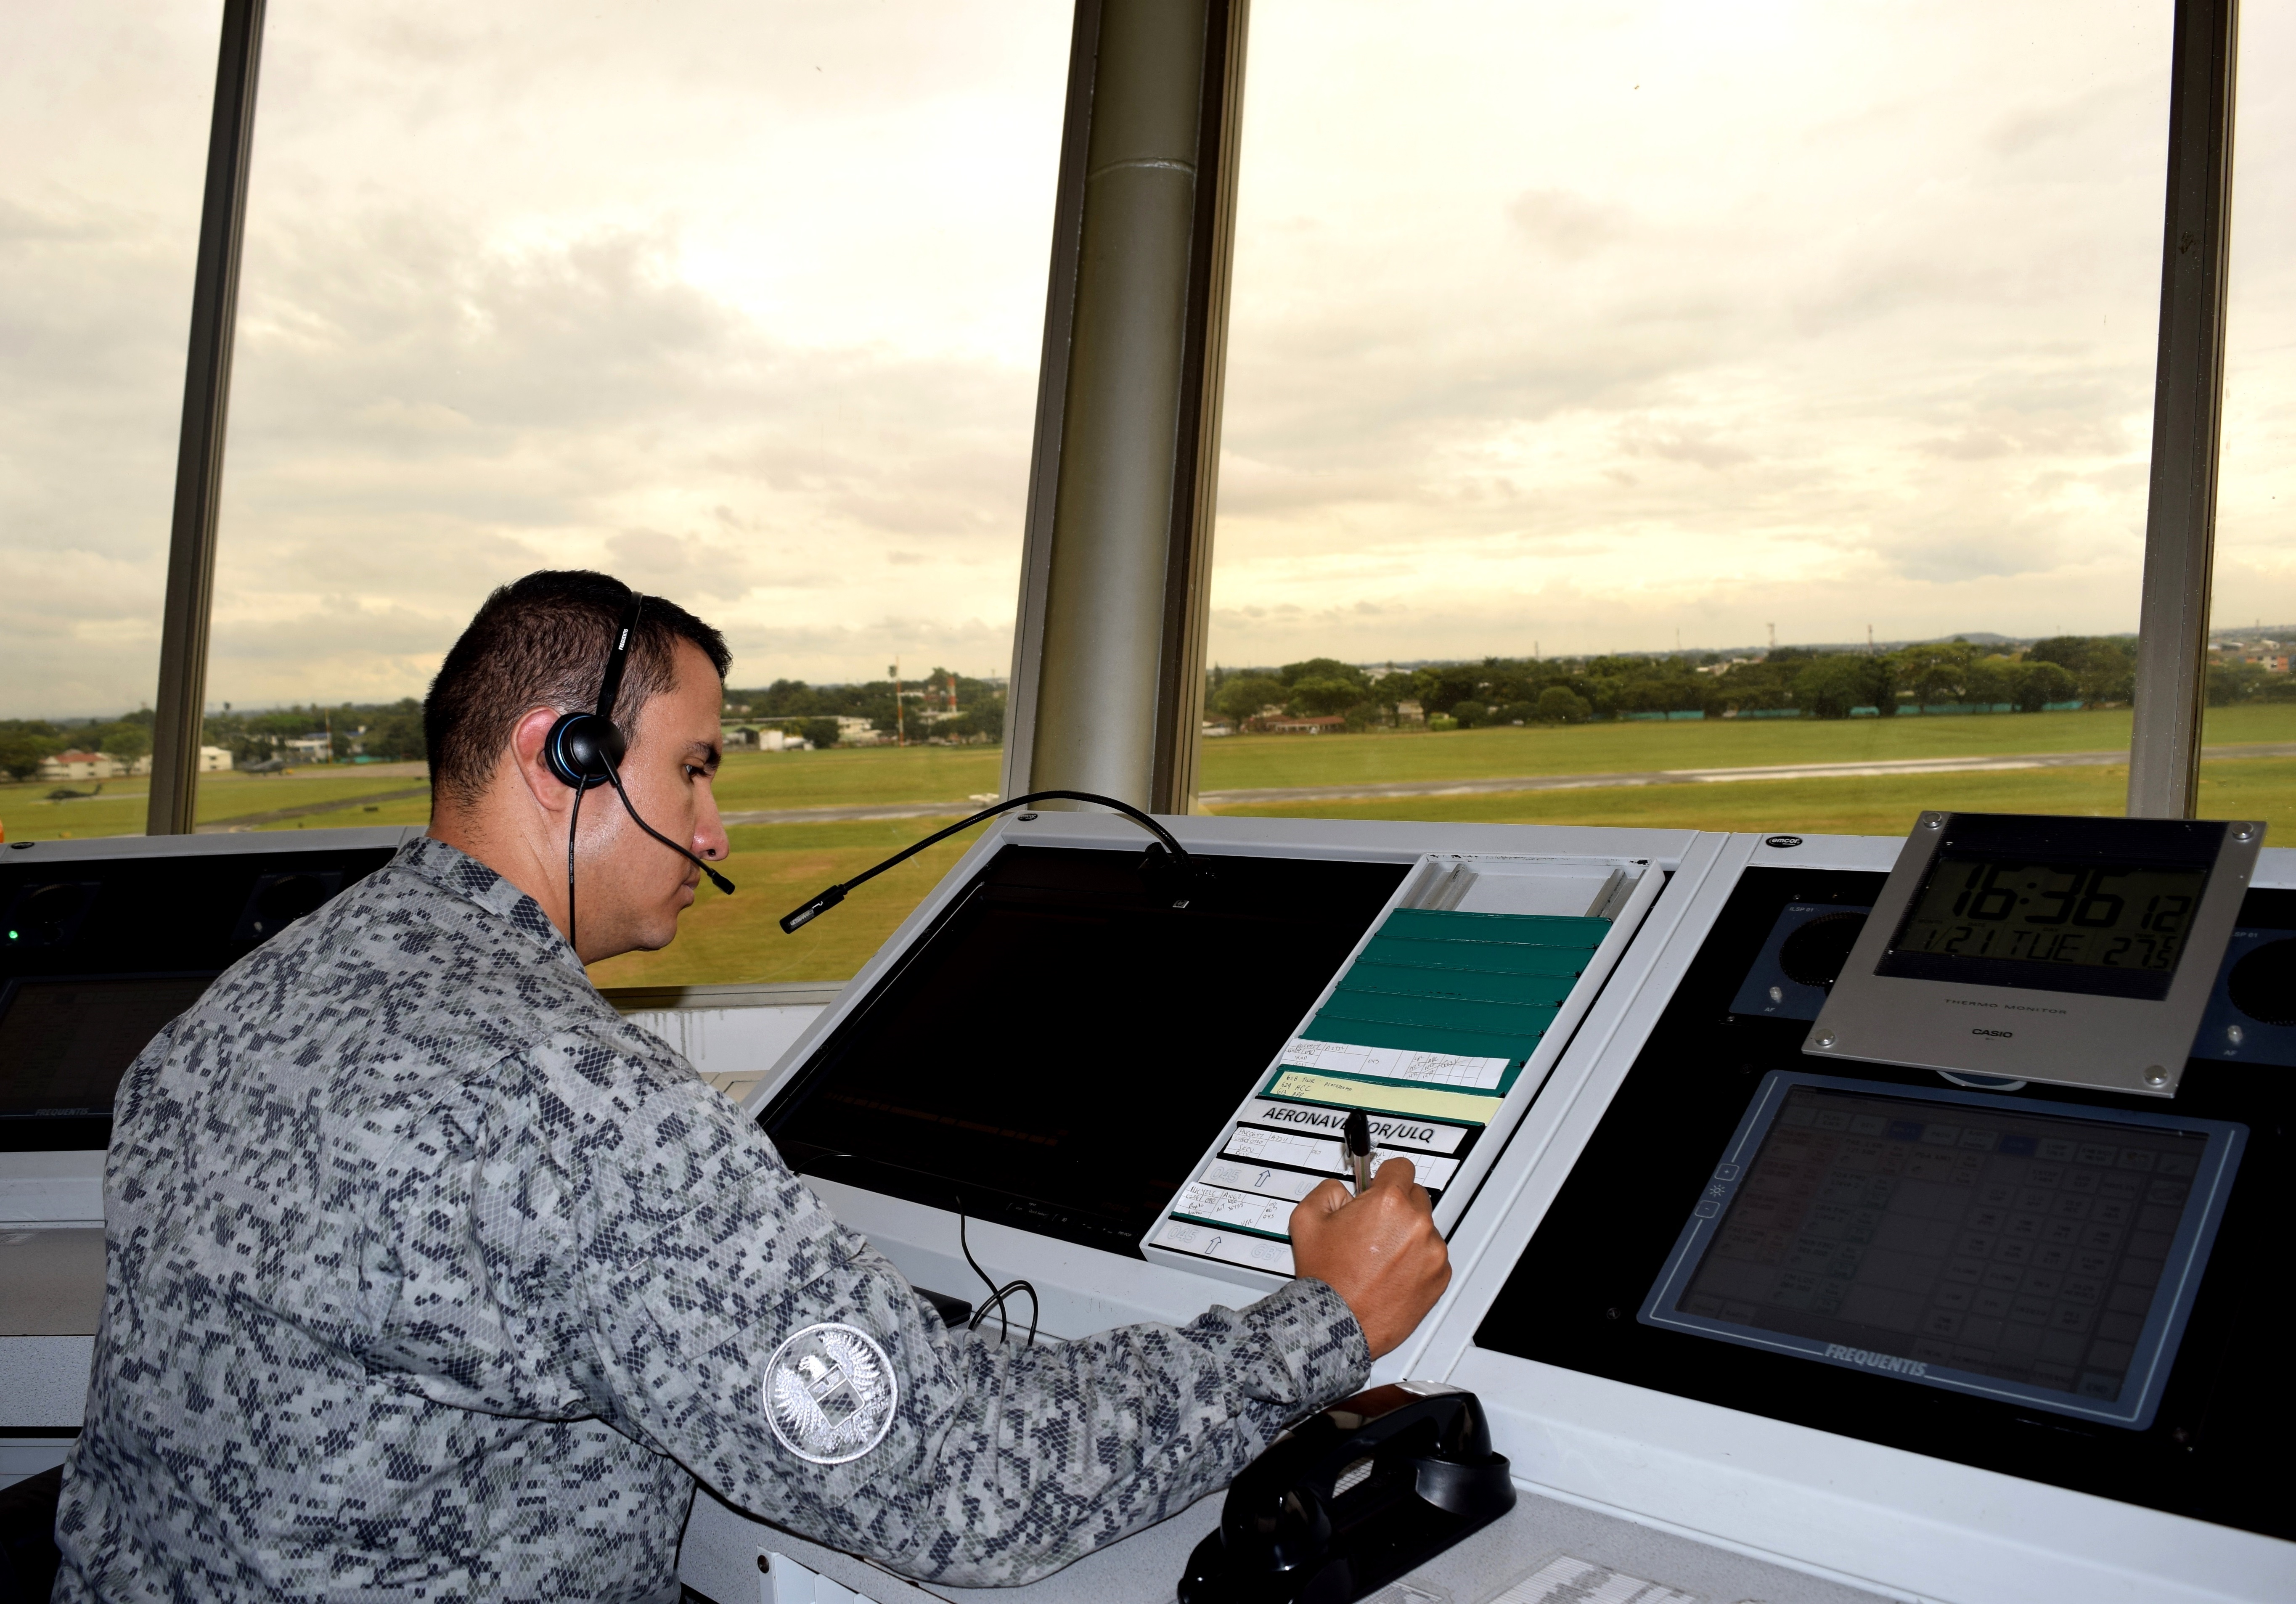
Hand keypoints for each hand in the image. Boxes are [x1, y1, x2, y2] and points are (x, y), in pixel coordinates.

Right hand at [1288, 1157, 1449, 1358]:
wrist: (1338, 1323)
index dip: (1385, 1176)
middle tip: (1373, 1226)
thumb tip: (1343, 1190)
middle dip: (1397, 1206)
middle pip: (1416, 1196)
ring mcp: (1432, 1252)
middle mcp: (1417, 1224)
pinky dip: (1417, 1261)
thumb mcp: (1307, 1219)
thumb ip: (1327, 1190)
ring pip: (1425, 1228)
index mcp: (1388, 1202)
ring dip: (1408, 1234)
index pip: (1401, 1167)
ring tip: (1380, 1255)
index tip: (1379, 1187)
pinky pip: (1433, 1256)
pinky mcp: (1440, 1277)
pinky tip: (1391, 1272)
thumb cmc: (1327, 1278)